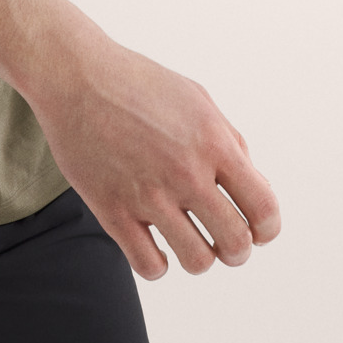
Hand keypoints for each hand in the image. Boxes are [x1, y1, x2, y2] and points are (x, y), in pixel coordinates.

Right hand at [27, 30, 280, 279]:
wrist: (76, 76)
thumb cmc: (139, 84)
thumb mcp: (198, 101)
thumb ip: (232, 144)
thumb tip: (258, 189)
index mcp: (213, 143)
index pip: (263, 207)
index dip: (266, 228)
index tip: (257, 230)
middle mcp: (185, 172)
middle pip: (235, 242)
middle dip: (237, 250)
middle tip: (224, 242)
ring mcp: (148, 194)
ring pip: (197, 261)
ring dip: (200, 258)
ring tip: (191, 242)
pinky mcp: (112, 209)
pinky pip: (149, 266)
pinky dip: (158, 264)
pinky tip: (154, 244)